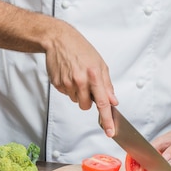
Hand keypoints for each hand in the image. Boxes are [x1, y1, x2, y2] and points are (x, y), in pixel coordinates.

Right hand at [44, 18, 117, 136]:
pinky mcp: (57, 84)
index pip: (102, 102)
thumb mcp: (99, 63)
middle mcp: (80, 80)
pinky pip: (66, 94)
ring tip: (76, 75)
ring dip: (78, 93)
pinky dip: (69, 87)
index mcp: (93, 74)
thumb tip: (113, 101)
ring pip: (76, 100)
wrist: (59, 40)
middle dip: (88, 100)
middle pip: (86, 106)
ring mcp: (67, 83)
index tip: (110, 131)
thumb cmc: (80, 49)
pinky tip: (68, 74)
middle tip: (87, 84)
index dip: (107, 119)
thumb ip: (107, 84)